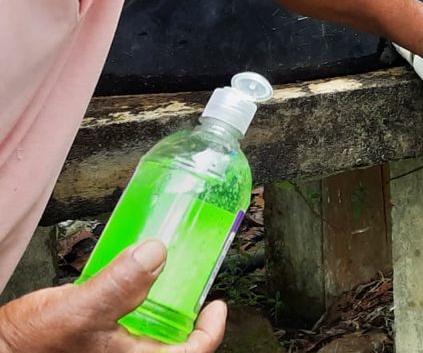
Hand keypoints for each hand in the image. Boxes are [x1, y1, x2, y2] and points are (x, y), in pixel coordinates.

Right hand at [0, 240, 225, 352]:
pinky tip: (128, 273)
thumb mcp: (81, 311)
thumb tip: (157, 253)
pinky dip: (133, 294)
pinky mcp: (96, 335)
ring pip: (150, 324)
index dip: (210, 330)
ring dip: (159, 299)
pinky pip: (126, 315)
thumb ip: (120, 284)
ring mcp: (111, 346)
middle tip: (192, 281)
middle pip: (172, 337)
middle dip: (185, 309)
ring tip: (163, 271)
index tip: (216, 305)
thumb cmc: (32, 346)